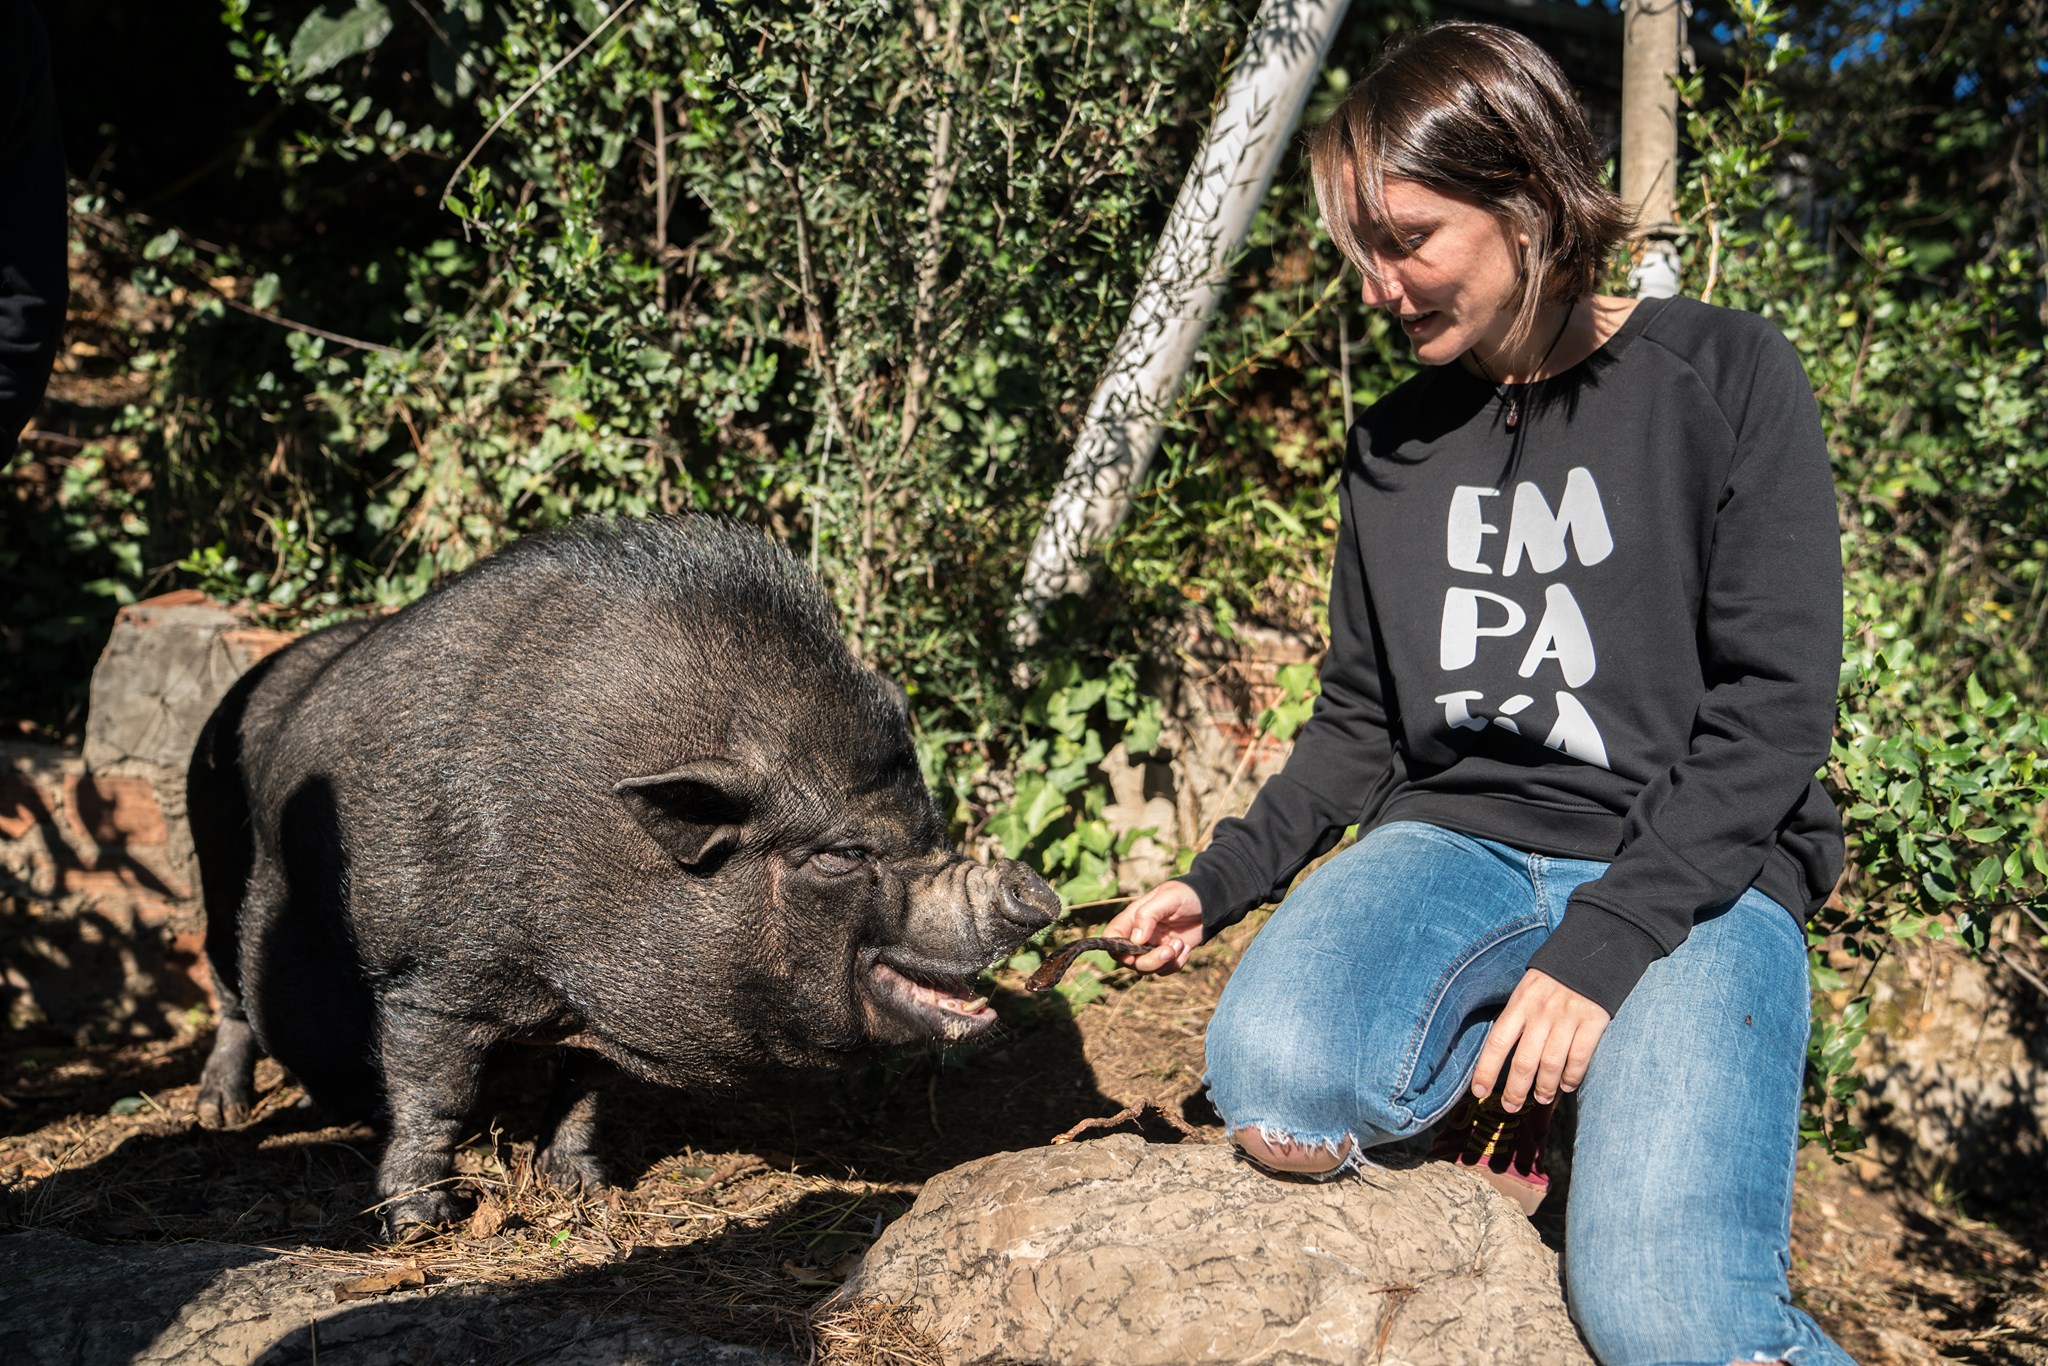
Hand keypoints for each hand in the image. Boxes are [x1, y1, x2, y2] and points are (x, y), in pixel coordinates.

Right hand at [1102, 880, 1205, 974]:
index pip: (1112, 937)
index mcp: (1132, 918)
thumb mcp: (1167, 898)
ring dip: (1166, 961)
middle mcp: (1139, 935)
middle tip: (1169, 950)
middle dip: (1150, 960)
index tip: (1132, 955)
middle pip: (1131, 960)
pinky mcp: (1169, 955)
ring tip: (1180, 943)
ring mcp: (1153, 946)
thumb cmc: (1185, 894)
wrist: (1209, 902)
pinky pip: (1167, 969)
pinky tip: (1186, 947)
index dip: (1117, 949)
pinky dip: (1178, 962)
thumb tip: (1135, 940)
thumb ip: (1148, 915)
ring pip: (1148, 968)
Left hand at [1471, 969, 1610, 1112]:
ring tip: (1540, 1099)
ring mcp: (1568, 1017)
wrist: (1593, 951)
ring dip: (1544, 1088)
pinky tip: (1567, 1086)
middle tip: (1510, 1106)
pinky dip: (1572, 1077)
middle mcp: (1541, 1012)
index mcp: (1520, 1003)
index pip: (1497, 1041)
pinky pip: (1580, 1057)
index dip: (1486, 1069)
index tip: (1478, 1092)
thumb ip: (1518, 1017)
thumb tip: (1504, 1053)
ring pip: (1551, 1064)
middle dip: (1515, 1090)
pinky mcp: (1593, 1020)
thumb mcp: (1527, 989)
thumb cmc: (1554, 977)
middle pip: (1524, 1061)